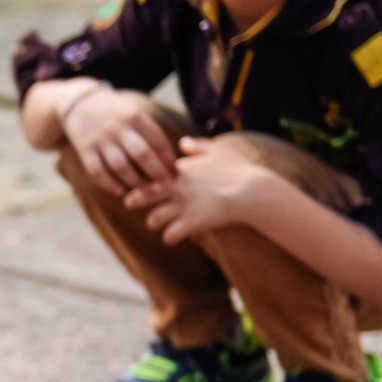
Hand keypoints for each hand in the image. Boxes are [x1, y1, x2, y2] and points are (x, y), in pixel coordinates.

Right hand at [61, 88, 179, 195]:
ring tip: (145, 191)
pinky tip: (120, 192)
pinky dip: (109, 184)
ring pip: (121, 166)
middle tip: (166, 186)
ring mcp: (100, 139)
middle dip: (156, 173)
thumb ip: (149, 132)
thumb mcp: (133, 113)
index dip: (169, 159)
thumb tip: (171, 160)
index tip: (176, 173)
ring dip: (135, 182)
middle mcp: (118, 128)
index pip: (157, 140)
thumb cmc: (114, 113)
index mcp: (135, 117)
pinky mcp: (85, 149)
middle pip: (142, 154)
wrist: (78, 103)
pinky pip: (97, 171)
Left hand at [124, 136, 273, 242]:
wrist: (253, 190)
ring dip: (153, 222)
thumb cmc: (239, 169)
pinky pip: (170, 235)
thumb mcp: (219, 150)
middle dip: (136, 199)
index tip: (140, 181)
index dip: (145, 177)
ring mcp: (184, 207)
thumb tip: (182, 143)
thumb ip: (198, 146)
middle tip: (129, 202)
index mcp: (182, 170)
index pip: (153, 172)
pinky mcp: (192, 223)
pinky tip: (171, 238)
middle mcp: (179, 188)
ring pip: (154, 218)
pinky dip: (169, 237)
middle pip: (146, 194)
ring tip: (154, 224)